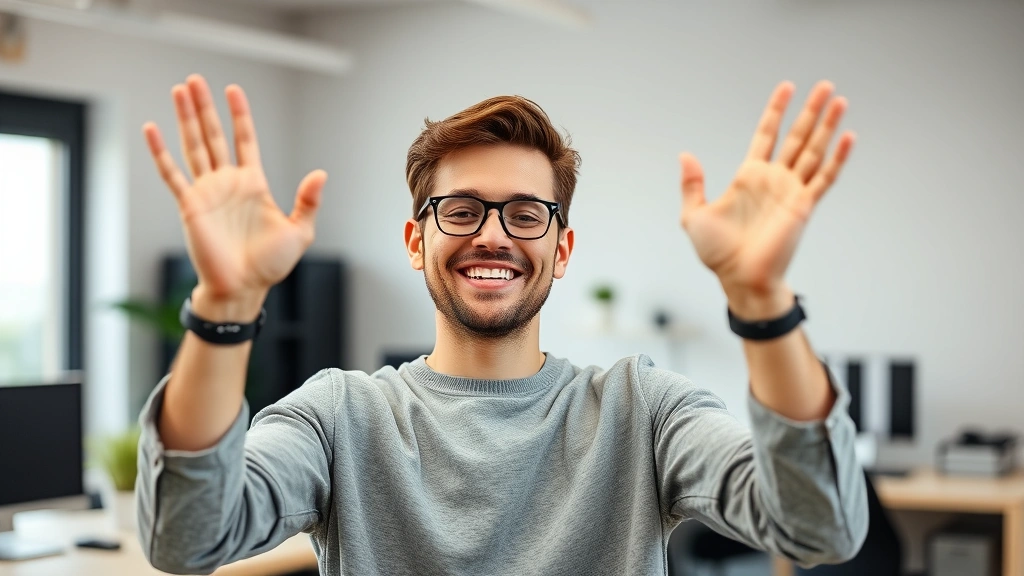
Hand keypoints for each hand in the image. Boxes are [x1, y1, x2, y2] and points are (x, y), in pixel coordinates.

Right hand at [143, 74, 326, 308]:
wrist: (244, 289)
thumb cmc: (271, 265)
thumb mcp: (299, 231)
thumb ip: (308, 201)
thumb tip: (321, 174)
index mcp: (253, 183)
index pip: (245, 139)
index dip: (239, 115)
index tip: (233, 89)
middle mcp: (227, 183)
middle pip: (213, 135)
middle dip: (205, 107)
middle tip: (195, 79)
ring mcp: (207, 192)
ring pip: (193, 146)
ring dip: (185, 118)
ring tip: (179, 90)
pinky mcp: (190, 206)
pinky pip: (172, 174)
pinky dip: (160, 152)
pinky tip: (152, 129)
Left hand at [678, 80, 854, 299]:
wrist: (738, 278)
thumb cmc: (717, 252)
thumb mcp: (694, 214)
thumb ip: (692, 184)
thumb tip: (685, 155)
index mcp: (749, 176)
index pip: (766, 134)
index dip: (776, 111)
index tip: (787, 87)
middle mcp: (774, 179)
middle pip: (797, 136)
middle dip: (810, 111)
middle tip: (825, 85)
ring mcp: (791, 191)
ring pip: (814, 151)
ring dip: (828, 126)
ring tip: (839, 100)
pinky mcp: (803, 206)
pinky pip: (825, 178)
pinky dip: (838, 158)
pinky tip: (848, 136)